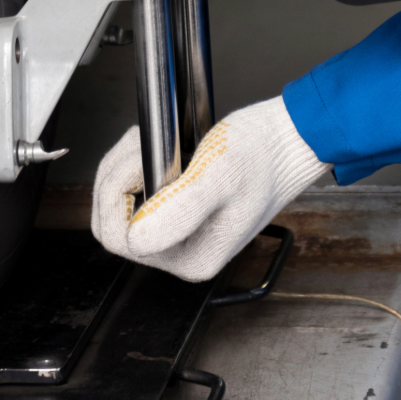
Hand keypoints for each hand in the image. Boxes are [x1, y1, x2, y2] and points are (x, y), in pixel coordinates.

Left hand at [91, 97, 329, 280]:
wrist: (288, 140)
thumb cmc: (263, 155)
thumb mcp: (220, 174)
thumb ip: (181, 208)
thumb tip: (137, 237)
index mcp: (191, 258)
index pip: (118, 236)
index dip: (116, 192)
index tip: (142, 159)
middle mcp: (182, 254)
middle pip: (112, 223)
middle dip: (118, 177)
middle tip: (146, 146)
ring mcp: (179, 235)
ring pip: (121, 206)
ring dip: (126, 167)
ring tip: (156, 144)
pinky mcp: (179, 215)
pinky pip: (137, 196)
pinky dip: (137, 164)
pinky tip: (160, 149)